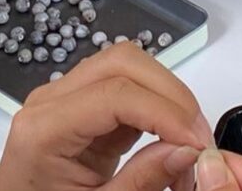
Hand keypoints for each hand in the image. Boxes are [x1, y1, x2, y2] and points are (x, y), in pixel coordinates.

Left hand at [0, 44, 213, 190]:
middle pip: (122, 62)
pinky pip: (125, 85)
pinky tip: (170, 137)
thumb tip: (187, 151)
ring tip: (188, 139)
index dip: (165, 113)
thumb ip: (140, 182)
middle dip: (171, 95)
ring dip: (167, 95)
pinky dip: (155, 105)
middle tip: (198, 139)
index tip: (196, 143)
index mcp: (43, 129)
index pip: (114, 94)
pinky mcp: (81, 102)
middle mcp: (49, 100)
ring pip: (127, 64)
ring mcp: (64, 96)